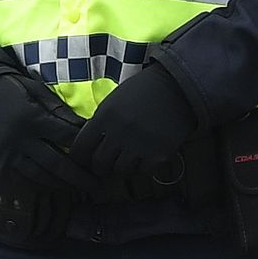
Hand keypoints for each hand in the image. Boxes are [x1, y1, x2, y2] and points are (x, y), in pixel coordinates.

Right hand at [0, 70, 85, 201]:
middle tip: (97, 186)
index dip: (85, 146)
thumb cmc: (7, 88)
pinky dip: (40, 181)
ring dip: (62, 184)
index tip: (98, 153)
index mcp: (32, 118)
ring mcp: (7, 155)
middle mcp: (21, 140)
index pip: (67, 136)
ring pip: (41, 175)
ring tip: (79, 189)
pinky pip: (23, 177)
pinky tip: (55, 185)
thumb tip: (82, 126)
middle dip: (79, 177)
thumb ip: (57, 109)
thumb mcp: (34, 90)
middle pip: (57, 164)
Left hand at [77, 64, 200, 196]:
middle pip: (99, 164)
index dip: (80, 157)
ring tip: (128, 158)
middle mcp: (119, 133)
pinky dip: (142, 167)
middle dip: (100, 166)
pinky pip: (142, 171)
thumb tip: (90, 144)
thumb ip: (101, 121)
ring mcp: (138, 145)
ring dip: (122, 166)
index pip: (80, 148)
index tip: (85, 159)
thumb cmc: (143, 90)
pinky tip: (145, 156)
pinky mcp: (158, 154)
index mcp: (104, 116)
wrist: (177, 86)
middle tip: (106, 163)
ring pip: (120, 170)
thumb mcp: (114, 100)